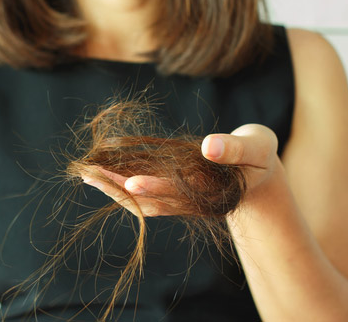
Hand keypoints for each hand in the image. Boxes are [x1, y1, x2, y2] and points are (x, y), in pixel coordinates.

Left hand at [81, 124, 280, 216]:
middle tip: (89, 176)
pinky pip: (147, 197)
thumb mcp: (256, 148)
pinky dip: (126, 189)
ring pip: (146, 201)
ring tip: (89, 177)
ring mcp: (181, 200)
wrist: (257, 175)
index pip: (180, 191)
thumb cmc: (258, 158)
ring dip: (117, 190)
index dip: (155, 187)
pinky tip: (107, 180)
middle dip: (121, 188)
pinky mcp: (175, 195)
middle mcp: (192, 199)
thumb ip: (235, 148)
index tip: (129, 182)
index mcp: (212, 190)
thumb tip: (208, 146)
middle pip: (153, 200)